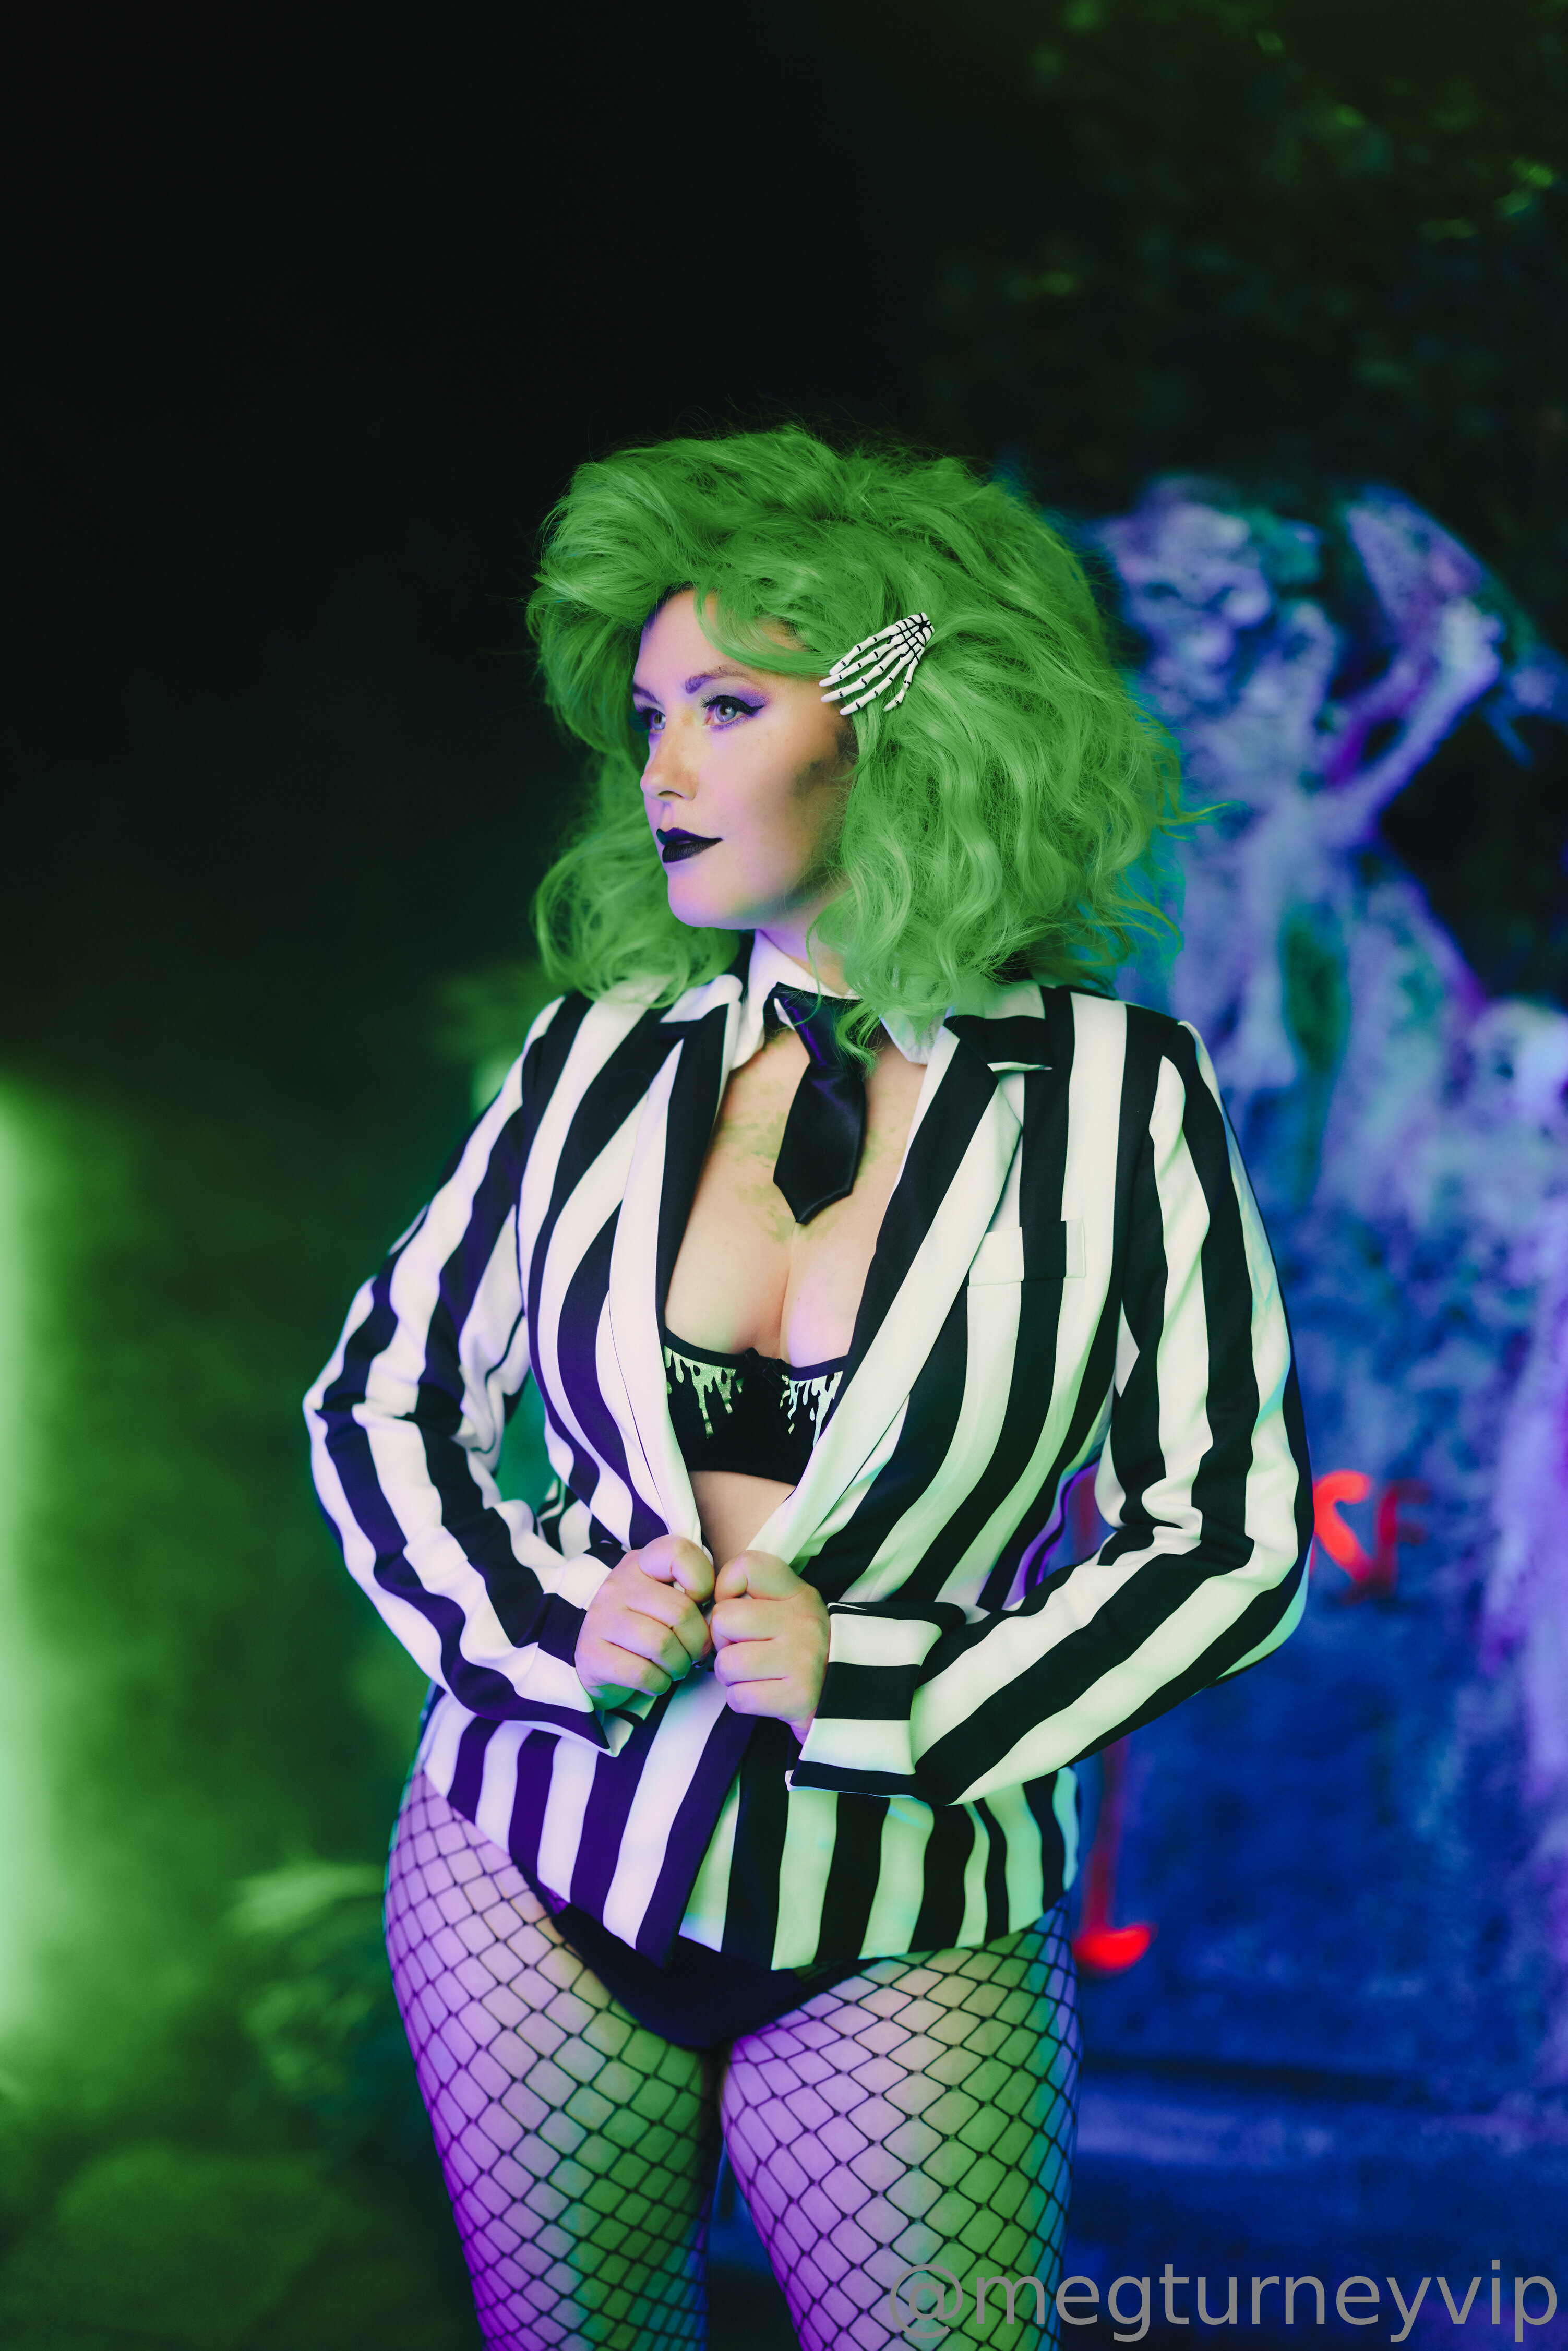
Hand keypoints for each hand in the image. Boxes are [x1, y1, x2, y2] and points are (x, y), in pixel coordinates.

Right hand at [575, 1535, 713, 1704]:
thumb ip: (693, 1596)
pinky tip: (656, 1679)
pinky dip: (659, 1683)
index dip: (703, 1582)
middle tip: (695, 1653)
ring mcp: (600, 1618)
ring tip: (676, 1667)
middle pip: (680, 1611)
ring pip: (662, 1645)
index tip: (701, 1604)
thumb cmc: (646, 1627)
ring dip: (679, 1666)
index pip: (679, 1554)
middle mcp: (617, 1584)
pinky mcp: (591, 1653)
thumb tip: (717, 1620)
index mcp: (640, 1563)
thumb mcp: (666, 1598)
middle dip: (698, 1643)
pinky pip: (642, 1672)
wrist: (597, 1660)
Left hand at [711, 1550, 827, 1741]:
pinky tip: (763, 1694)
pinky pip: (739, 1697)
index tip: (735, 1609)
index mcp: (799, 1594)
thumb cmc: (802, 1652)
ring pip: (726, 1662)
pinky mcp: (798, 1697)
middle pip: (724, 1618)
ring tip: (753, 1675)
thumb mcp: (791, 1611)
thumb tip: (706, 1604)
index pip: (747, 1566)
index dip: (726, 1587)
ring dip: (730, 1675)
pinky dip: (742, 1699)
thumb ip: (755, 1599)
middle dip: (722, 1641)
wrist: (850, 1697)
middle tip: (742, 1650)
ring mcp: (802, 1659)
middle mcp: (802, 1621)